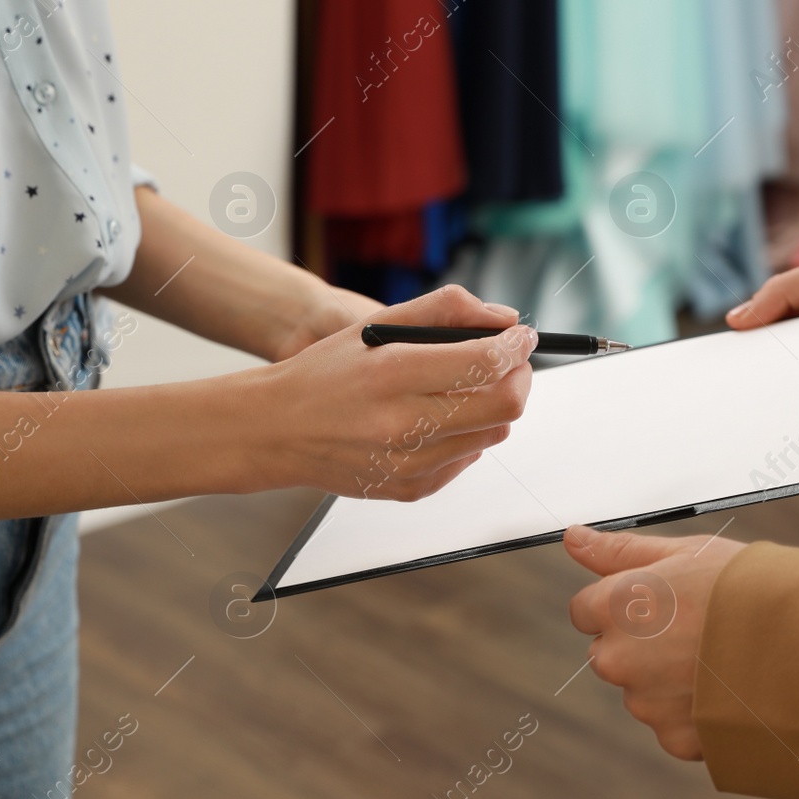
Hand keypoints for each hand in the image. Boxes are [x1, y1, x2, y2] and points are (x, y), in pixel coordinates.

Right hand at [254, 285, 534, 500]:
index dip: (517, 346)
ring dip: (494, 406)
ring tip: (469, 387)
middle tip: (509, 361)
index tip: (522, 337)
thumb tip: (504, 319)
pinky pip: (467, 460)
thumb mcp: (376, 324)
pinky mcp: (411, 488)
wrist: (276, 431)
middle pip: (504, 406)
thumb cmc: (325, 373)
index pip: (486, 362)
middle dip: (519, 376)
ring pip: (492, 434)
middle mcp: (402, 424)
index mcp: (392, 373)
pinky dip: (468, 435)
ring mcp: (408, 463)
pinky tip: (440, 419)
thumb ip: (444, 310)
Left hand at [565, 523, 746, 760]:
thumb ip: (619, 551)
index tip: (661, 603)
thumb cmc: (749, 589)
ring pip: (642, 691)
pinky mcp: (675, 738)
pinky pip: (671, 726)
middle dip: (640, 645)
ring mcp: (645, 702)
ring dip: (667, 681)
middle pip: (610, 654)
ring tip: (720, 661)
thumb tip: (573, 537)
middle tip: (695, 631)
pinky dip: (693, 714)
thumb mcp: (686, 553)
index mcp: (615, 606)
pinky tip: (727, 691)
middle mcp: (618, 658)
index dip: (624, 605)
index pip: (586, 611)